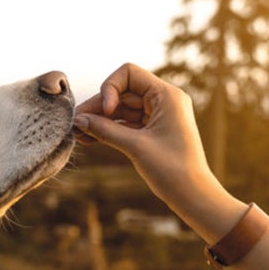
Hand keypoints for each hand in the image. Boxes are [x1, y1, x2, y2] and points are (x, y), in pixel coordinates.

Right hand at [73, 63, 230, 229]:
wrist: (193, 196)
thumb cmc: (172, 170)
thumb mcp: (135, 146)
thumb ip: (105, 130)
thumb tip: (78, 120)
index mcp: (167, 95)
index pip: (129, 74)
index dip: (110, 88)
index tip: (105, 111)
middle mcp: (163, 100)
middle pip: (122, 92)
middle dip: (99, 107)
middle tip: (75, 124)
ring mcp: (158, 115)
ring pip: (121, 109)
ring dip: (100, 120)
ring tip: (78, 134)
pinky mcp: (153, 131)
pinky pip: (126, 123)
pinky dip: (109, 129)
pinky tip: (89, 138)